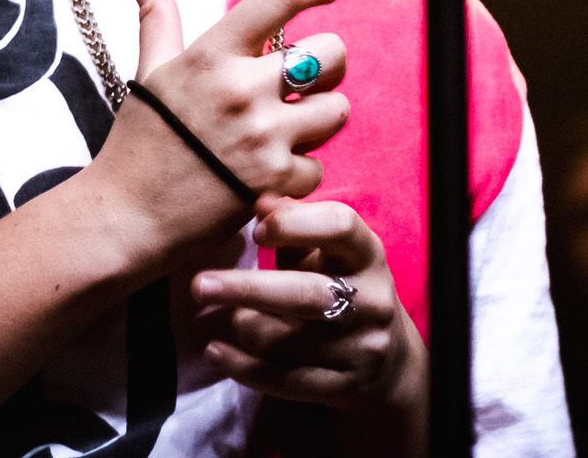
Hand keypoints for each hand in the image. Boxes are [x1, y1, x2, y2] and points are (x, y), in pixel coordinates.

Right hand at [79, 0, 349, 265]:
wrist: (127, 217)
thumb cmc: (140, 141)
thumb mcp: (150, 72)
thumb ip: (156, 16)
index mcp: (213, 55)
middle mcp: (243, 90)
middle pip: (331, 53)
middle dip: (326, 65)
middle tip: (304, 81)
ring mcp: (262, 138)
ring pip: (336, 109)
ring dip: (319, 118)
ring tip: (289, 128)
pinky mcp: (275, 183)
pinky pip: (319, 166)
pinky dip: (300, 172)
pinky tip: (271, 172)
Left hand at [190, 198, 426, 420]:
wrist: (387, 358)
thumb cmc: (342, 286)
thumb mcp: (328, 252)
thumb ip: (293, 227)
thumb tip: (257, 200)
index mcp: (367, 254)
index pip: (339, 226)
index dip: (294, 223)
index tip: (255, 230)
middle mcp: (372, 301)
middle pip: (305, 293)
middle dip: (247, 288)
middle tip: (200, 285)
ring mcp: (361, 348)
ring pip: (283, 341)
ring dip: (243, 326)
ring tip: (227, 315)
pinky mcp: (344, 388)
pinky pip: (283, 380)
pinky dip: (242, 367)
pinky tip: (216, 352)